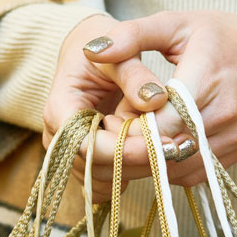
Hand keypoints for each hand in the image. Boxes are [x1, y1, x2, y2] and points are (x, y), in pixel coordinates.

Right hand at [47, 15, 175, 201]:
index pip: (85, 143)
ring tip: (170, 149)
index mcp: (59, 108)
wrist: (86, 58)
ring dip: (138, 170)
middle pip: (95, 167)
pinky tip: (153, 157)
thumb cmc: (100, 51)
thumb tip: (156, 99)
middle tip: (179, 148)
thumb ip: (134, 73)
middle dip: (137, 161)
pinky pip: (105, 184)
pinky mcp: (86, 164)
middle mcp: (58, 138)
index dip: (123, 149)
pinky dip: (130, 174)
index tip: (161, 142)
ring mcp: (69, 155)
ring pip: (102, 180)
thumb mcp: (117, 52)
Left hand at [83, 10, 236, 187]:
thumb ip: (132, 35)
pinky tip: (155, 150)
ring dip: (149, 163)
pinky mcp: (236, 154)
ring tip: (130, 143)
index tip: (109, 119)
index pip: (160, 123)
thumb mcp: (176, 24)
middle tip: (111, 136)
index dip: (130, 127)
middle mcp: (224, 115)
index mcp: (207, 79)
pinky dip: (169, 169)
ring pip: (178, 169)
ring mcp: (233, 138)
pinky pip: (193, 174)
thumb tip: (91, 50)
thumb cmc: (219, 37)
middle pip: (167, 151)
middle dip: (133, 148)